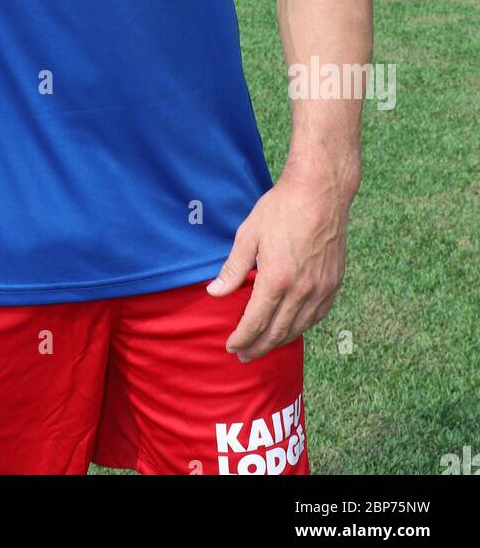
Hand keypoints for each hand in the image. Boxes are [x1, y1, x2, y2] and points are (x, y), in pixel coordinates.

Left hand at [206, 169, 353, 361]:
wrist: (321, 191)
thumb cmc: (281, 208)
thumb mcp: (249, 234)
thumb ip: (233, 268)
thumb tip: (214, 293)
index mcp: (277, 278)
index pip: (256, 321)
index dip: (242, 338)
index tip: (231, 346)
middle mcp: (301, 289)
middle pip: (277, 331)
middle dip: (258, 347)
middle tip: (244, 356)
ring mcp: (321, 288)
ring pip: (298, 328)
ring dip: (279, 342)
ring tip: (264, 347)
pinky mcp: (334, 283)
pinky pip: (317, 316)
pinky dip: (301, 328)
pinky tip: (291, 329)